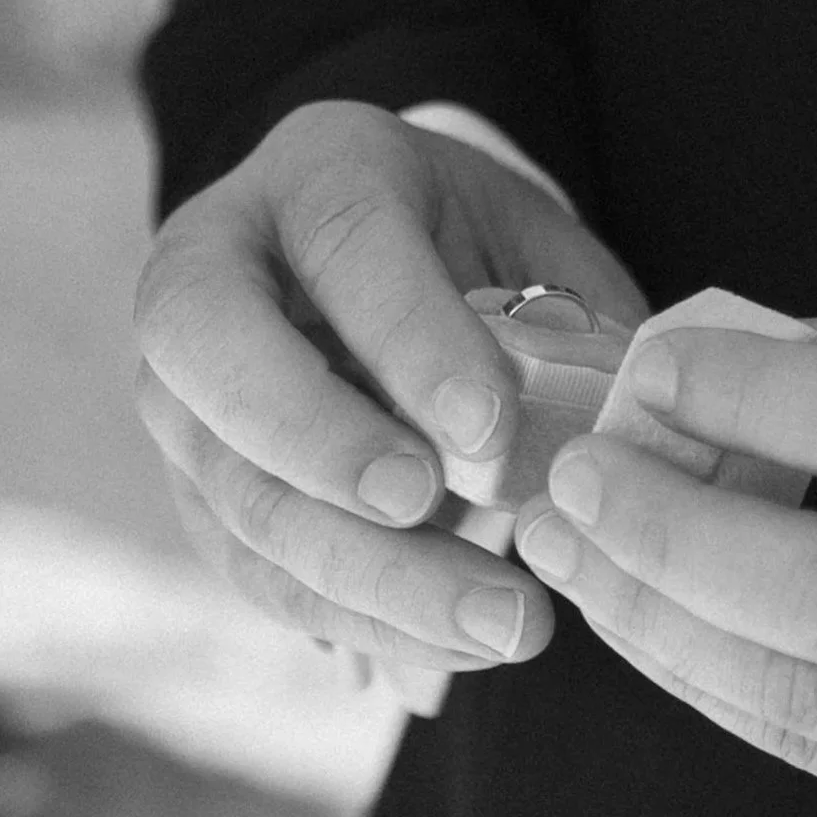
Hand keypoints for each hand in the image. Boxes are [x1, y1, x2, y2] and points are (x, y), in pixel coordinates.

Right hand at [135, 100, 648, 680]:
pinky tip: (454, 645)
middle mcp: (215, 267)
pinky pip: (256, 569)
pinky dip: (357, 617)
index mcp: (319, 172)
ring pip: (238, 492)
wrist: (386, 269)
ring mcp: (186, 389)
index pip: (344, 245)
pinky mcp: (198, 489)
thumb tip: (630, 432)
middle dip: (323, 445)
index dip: (410, 339)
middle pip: (219, 357)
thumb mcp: (534, 241)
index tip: (490, 429)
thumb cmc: (478, 249)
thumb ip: (573, 317)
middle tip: (428, 508)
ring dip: (366, 572)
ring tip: (503, 621)